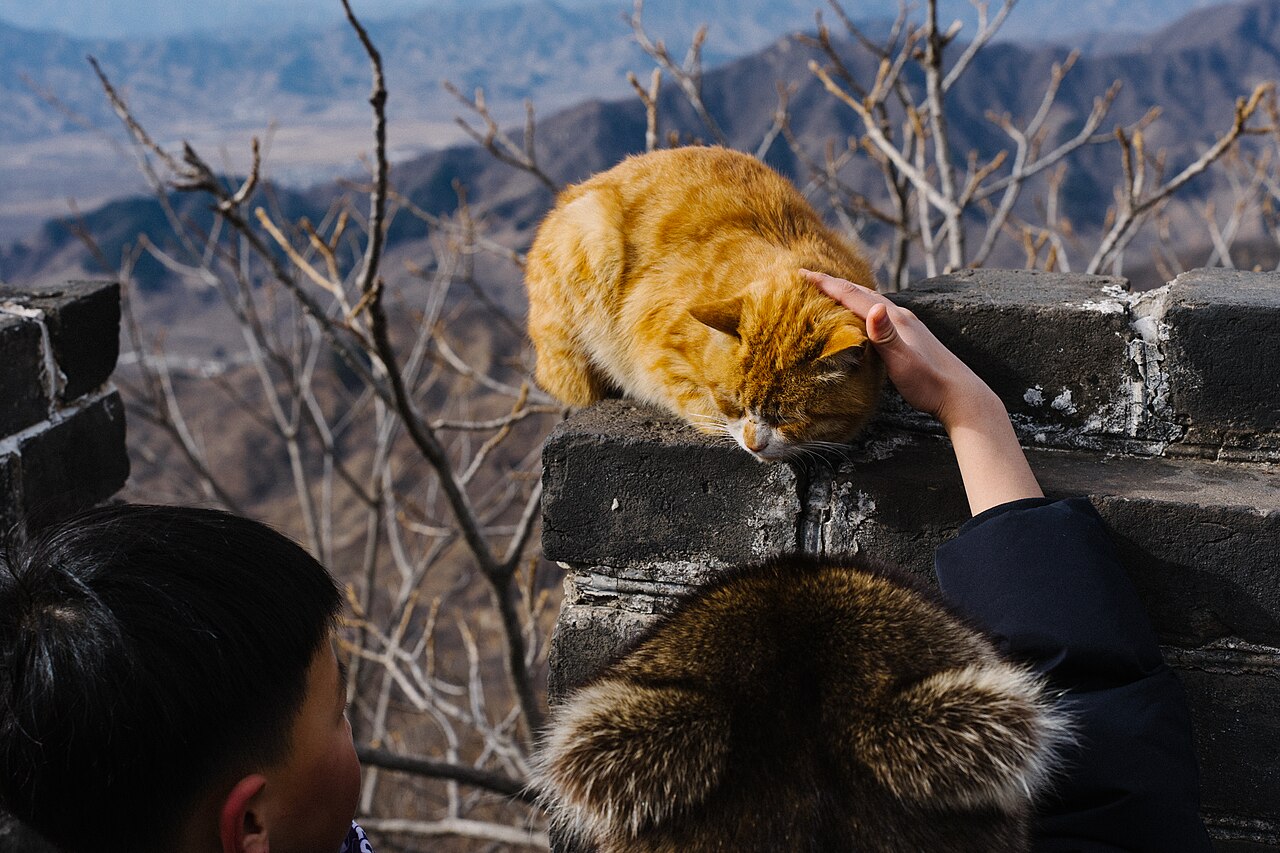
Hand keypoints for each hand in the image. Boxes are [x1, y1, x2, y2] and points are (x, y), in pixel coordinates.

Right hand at [801, 270, 995, 429]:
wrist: (960, 395)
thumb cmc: (929, 382)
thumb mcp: (903, 360)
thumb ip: (886, 334)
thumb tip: (874, 308)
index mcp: (895, 318)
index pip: (855, 296)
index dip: (828, 285)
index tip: (803, 274)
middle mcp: (900, 316)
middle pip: (862, 293)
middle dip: (834, 284)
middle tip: (809, 277)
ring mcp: (906, 325)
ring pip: (871, 301)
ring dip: (848, 294)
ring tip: (830, 291)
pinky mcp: (909, 336)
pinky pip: (878, 314)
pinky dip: (861, 308)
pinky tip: (862, 316)